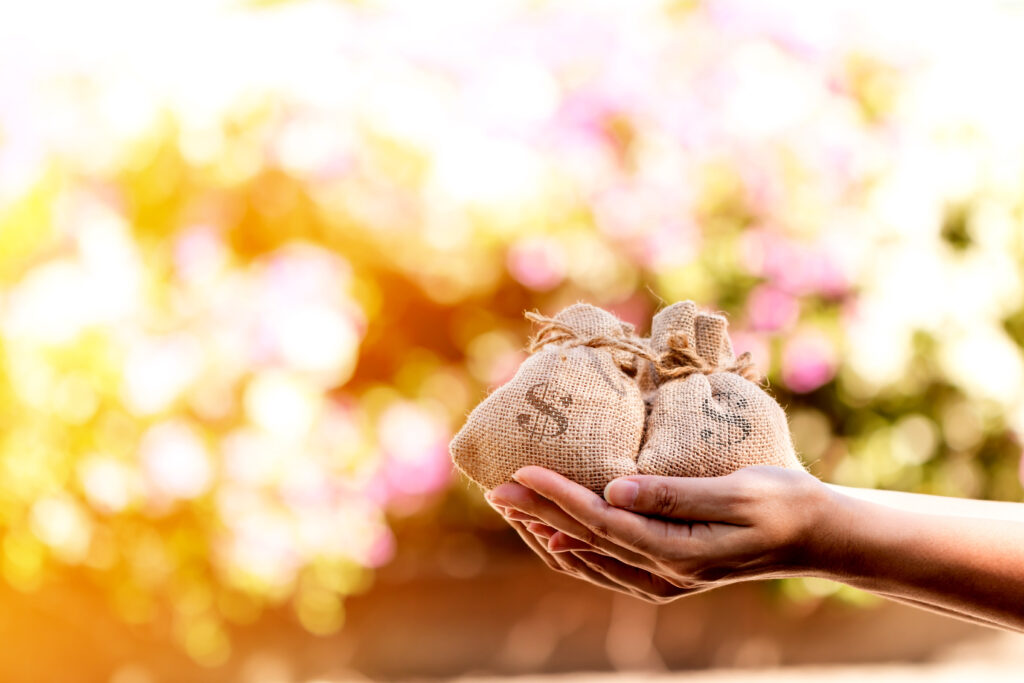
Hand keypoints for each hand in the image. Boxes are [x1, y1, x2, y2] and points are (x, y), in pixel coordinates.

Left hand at [487, 465, 832, 601]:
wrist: (817, 536)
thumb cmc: (783, 502)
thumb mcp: (737, 492)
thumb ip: (675, 494)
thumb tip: (615, 488)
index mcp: (678, 552)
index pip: (602, 521)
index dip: (558, 496)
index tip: (522, 472)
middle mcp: (665, 574)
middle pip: (585, 541)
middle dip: (537, 514)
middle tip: (495, 488)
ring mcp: (666, 580)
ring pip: (590, 559)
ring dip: (547, 534)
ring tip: (513, 509)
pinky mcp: (670, 576)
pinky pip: (608, 569)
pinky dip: (575, 553)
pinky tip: (555, 538)